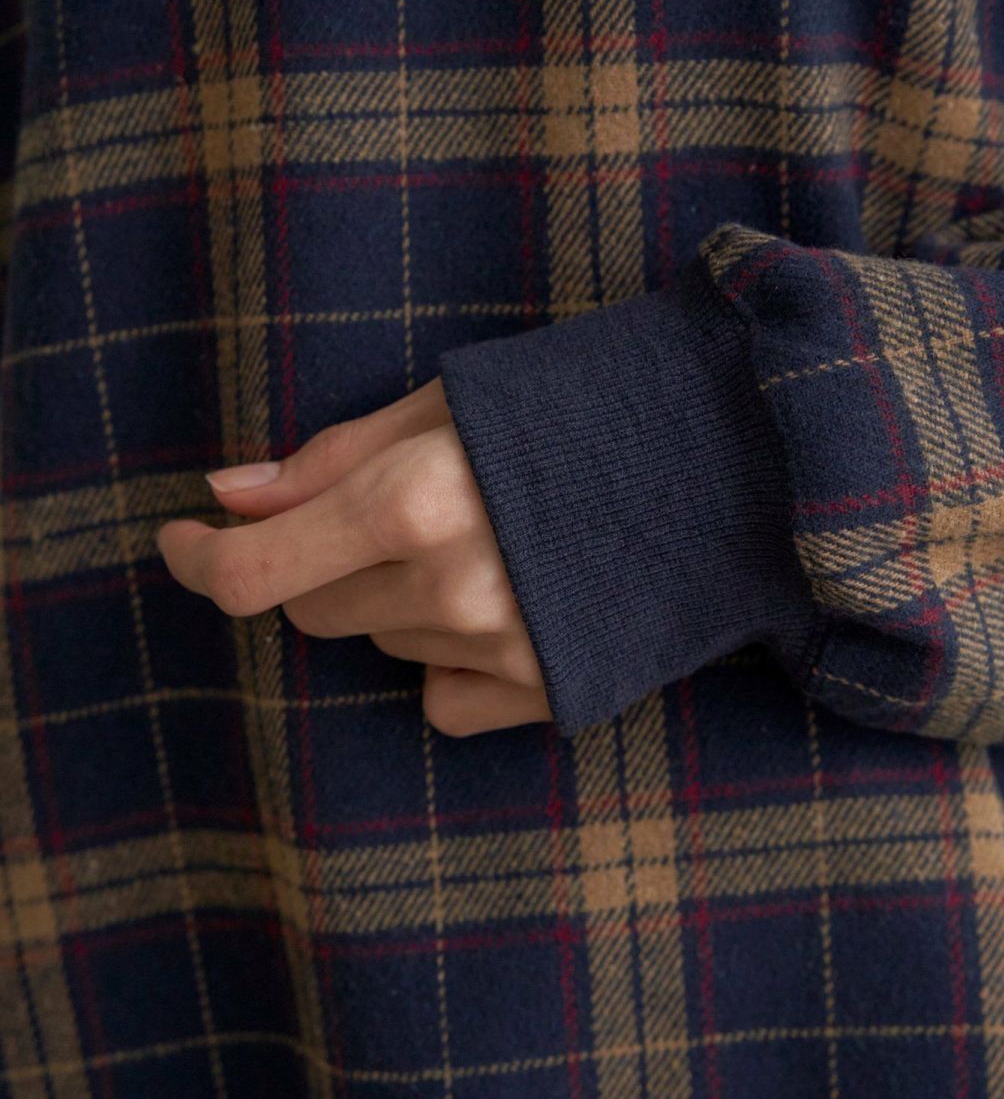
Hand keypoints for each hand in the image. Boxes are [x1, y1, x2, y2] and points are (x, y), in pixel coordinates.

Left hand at [156, 378, 551, 736]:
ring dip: (394, 596)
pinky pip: (441, 698)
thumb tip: (224, 496)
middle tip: (389, 509)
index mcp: (416, 498)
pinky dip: (445, 658)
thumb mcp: (450, 399)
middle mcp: (451, 587)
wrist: (729, 458)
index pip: (252, 570)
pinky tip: (502, 606)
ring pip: (379, 643)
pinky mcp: (549, 693)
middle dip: (321, 558)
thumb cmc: (582, 406)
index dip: (193, 558)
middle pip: (313, 610)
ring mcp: (503, 650)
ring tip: (480, 539)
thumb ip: (330, 456)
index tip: (180, 538)